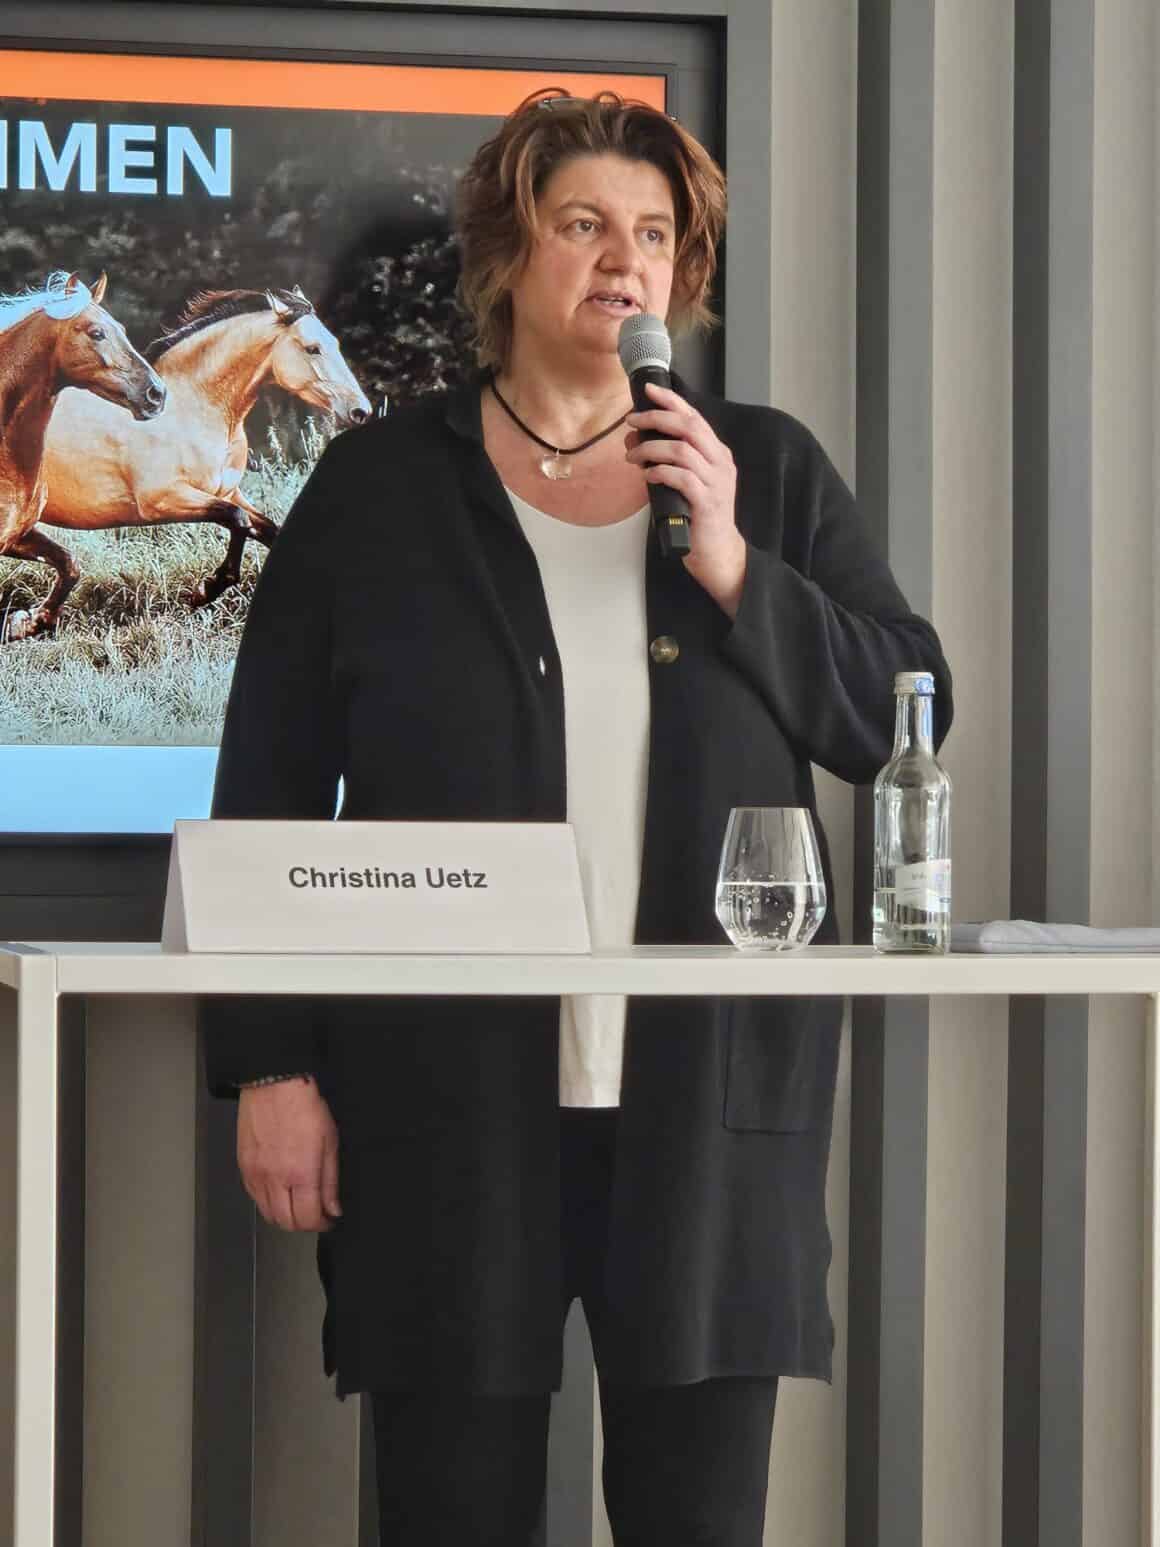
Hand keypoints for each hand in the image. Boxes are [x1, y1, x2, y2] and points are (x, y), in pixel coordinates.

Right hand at [237, 1077, 341, 1231]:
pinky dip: (267, 1203)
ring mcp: (256, 1175)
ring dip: (285, 1216)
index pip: (308, 1219)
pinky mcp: (243, 1167)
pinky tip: (279, 1192)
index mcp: (301, 1173)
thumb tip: (333, 1208)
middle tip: (315, 1214)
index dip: (321, 1224)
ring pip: (267, 1214)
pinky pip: (254, 1198)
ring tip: (298, 1204)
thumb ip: (330, 1181)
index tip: (328, 1219)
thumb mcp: (330, 1142)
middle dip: (303, 1224)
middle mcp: (275, 1179)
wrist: (273, 1085)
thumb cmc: (304, 1107)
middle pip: (286, 1223)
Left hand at [625, 381, 746, 616]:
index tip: (649, 390)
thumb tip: (639, 443)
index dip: (672, 400)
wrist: (718, 553)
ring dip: (651, 448)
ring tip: (632, 455)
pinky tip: (647, 475)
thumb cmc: (699, 518)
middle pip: (688, 427)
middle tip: (633, 423)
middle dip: (656, 418)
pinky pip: (680, 477)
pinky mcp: (706, 502)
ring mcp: (715, 482)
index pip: (695, 417)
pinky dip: (659, 472)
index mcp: (718, 454)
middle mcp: (721, 463)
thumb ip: (672, 462)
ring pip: (681, 450)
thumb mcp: (689, 482)